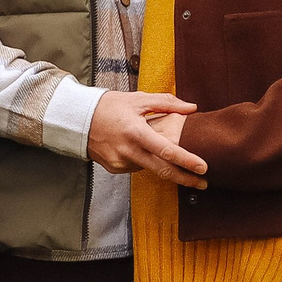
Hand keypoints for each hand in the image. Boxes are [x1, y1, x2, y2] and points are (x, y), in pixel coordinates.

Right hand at [87, 89, 208, 186]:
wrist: (77, 119)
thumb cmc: (110, 106)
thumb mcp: (138, 99)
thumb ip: (167, 103)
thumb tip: (192, 107)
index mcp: (136, 132)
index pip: (166, 150)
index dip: (187, 161)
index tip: (203, 168)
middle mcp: (128, 151)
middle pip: (162, 170)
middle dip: (185, 178)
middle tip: (204, 183)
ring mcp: (120, 162)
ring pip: (149, 167)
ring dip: (162, 164)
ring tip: (168, 154)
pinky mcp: (114, 168)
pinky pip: (136, 167)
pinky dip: (144, 160)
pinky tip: (140, 150)